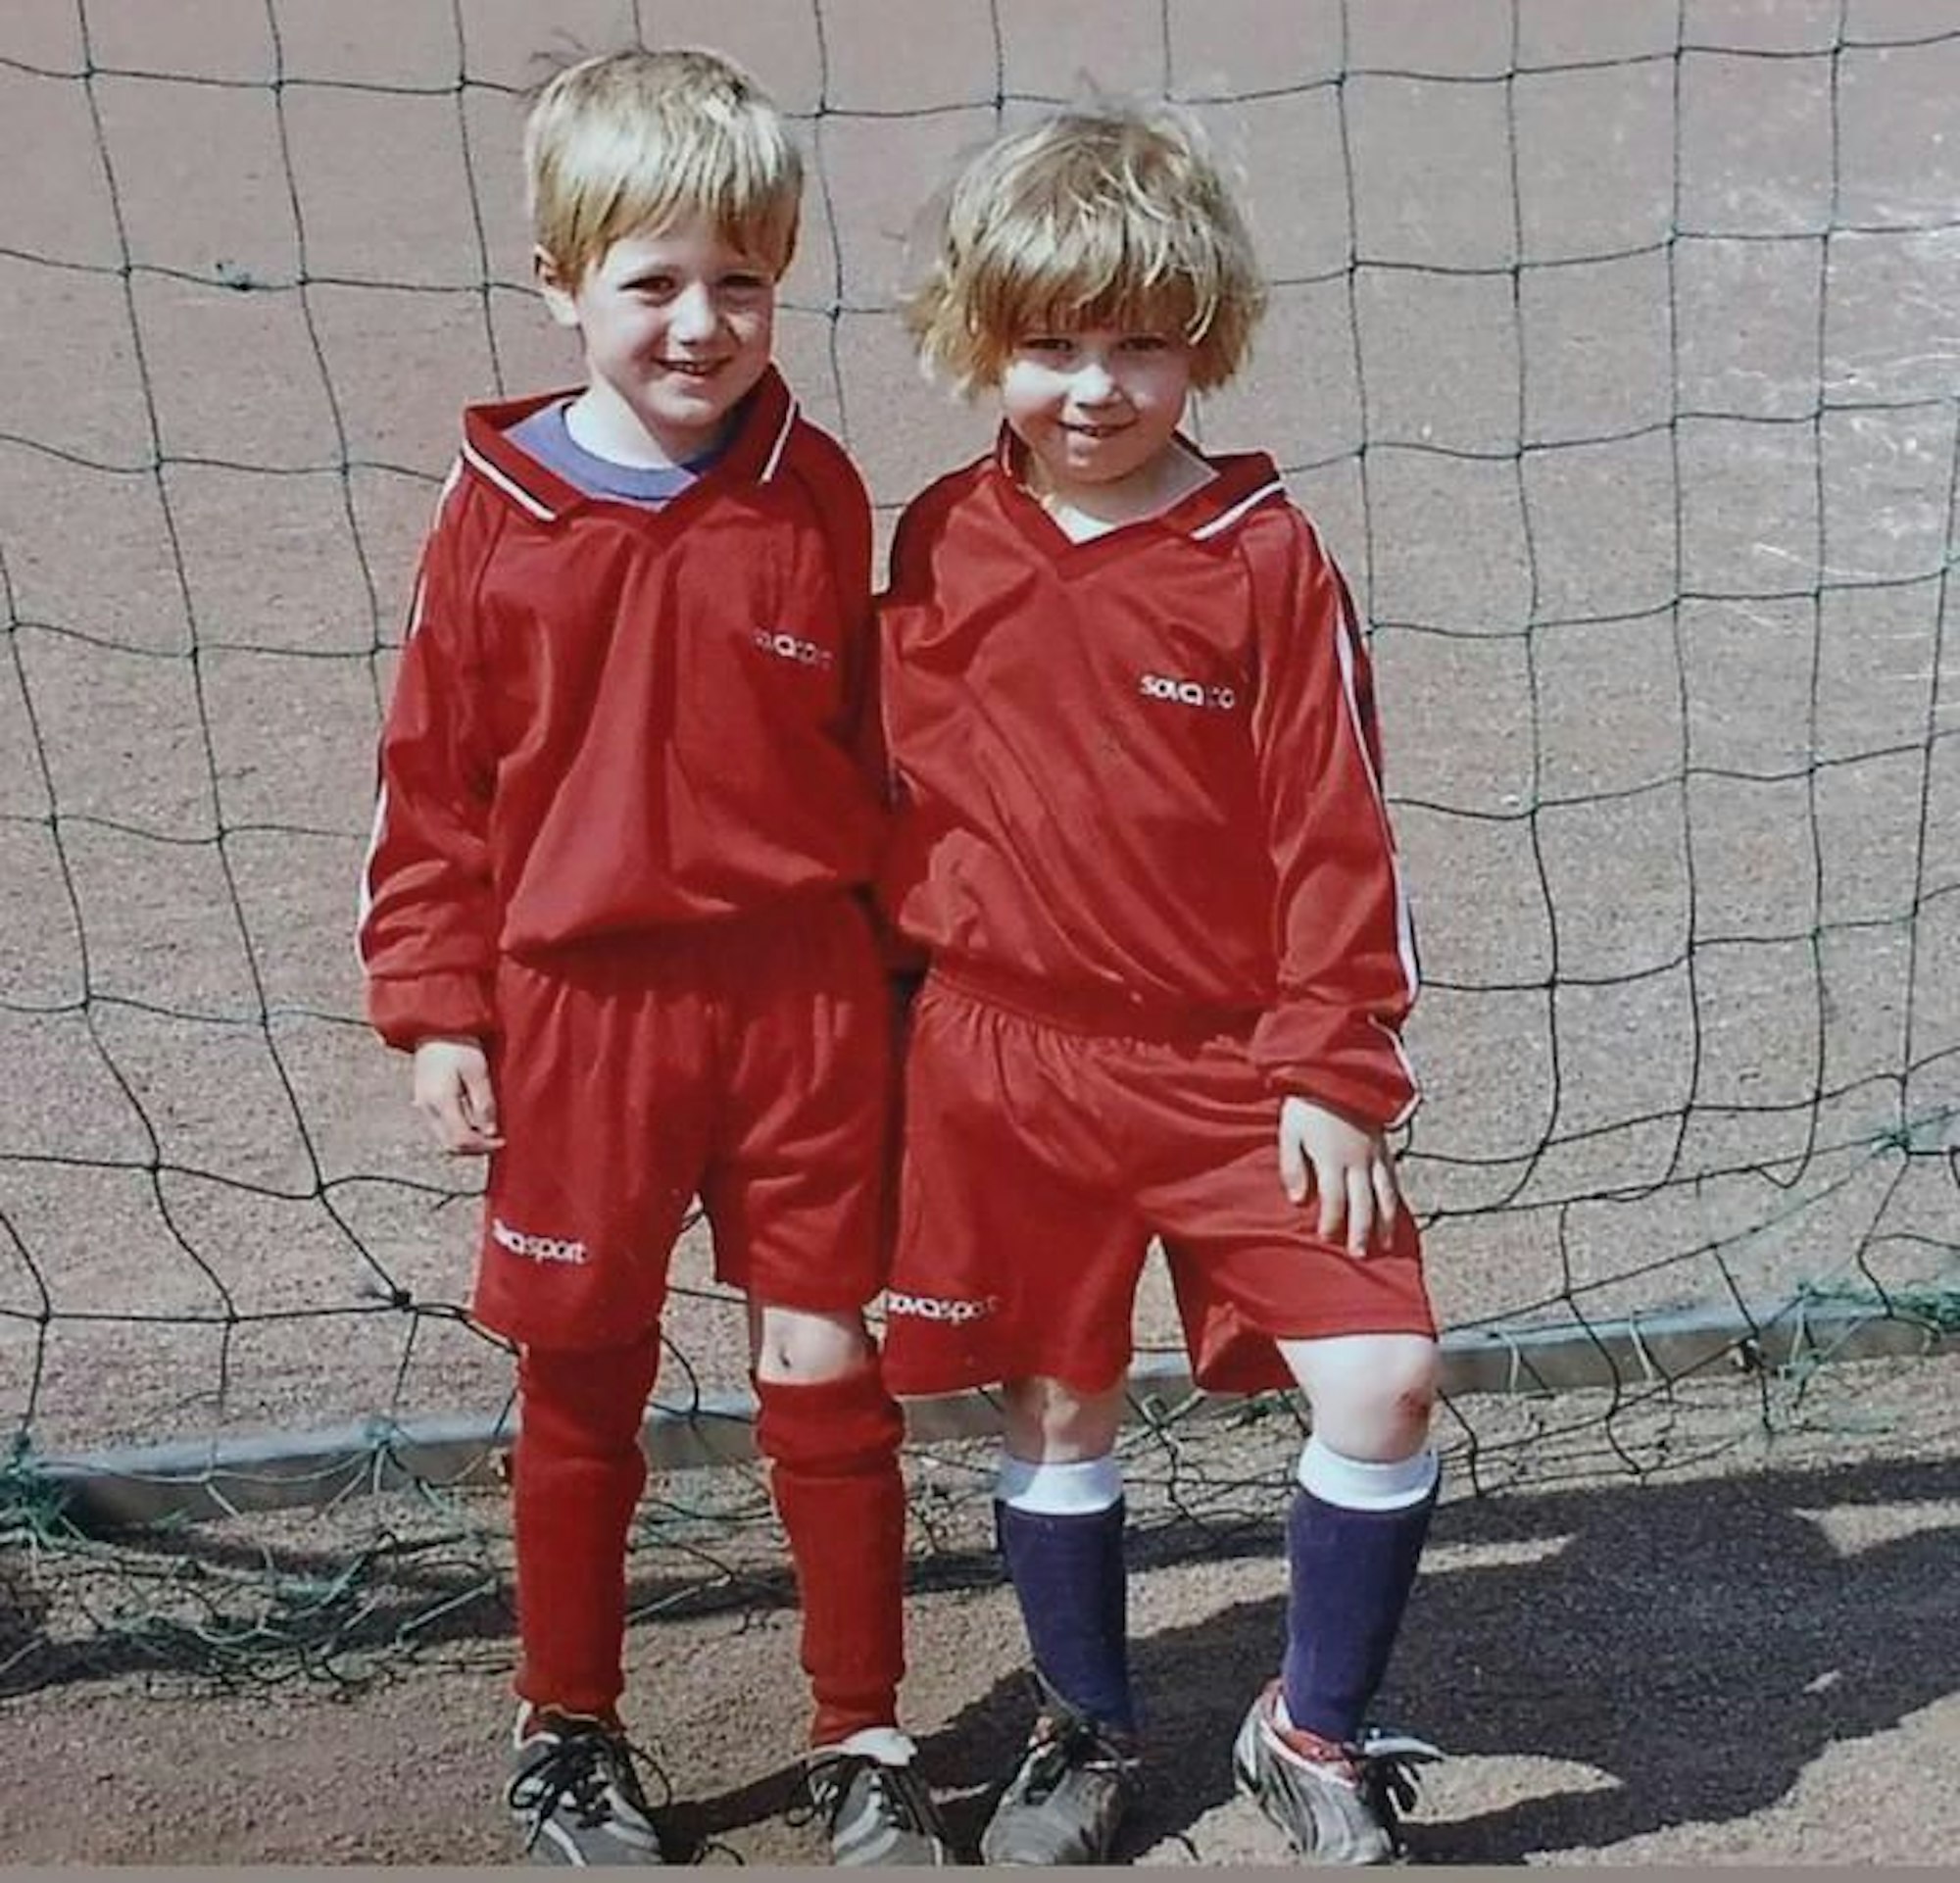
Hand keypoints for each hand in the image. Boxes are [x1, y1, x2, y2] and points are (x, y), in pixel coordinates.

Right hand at [411, 1036, 504, 1154]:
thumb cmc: (458, 1043)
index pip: (461, 1140)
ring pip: (444, 1138)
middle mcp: (427, 1108)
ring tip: (487, 1129)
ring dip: (466, 1140)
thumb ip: (484, 1103)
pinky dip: (458, 1129)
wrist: (435, 1025)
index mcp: (440, 1102)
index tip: (502, 1141)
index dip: (484, 1146)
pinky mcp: (424, 1100)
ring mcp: (422, 1105)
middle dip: (475, 1148)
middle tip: (496, 1139)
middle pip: (450, 1145)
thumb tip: (489, 1131)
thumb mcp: (477, 1071)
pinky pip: (440, 1126)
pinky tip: (473, 1120)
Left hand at [1278, 1096, 1399, 1256]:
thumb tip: (1299, 1200)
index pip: (1335, 1200)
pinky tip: (1396, 1212)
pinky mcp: (1384, 1146)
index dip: (1331, 1222)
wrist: (1336, 1072)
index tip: (1326, 1238)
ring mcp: (1375, 1154)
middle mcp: (1358, 1160)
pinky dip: (1396, 1199)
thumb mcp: (1289, 1132)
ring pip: (1385, 1194)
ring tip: (1386, 1242)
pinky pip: (1393, 1178)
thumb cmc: (1307, 1104)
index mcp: (1332, 1158)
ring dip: (1386, 1221)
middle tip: (1359, 1254)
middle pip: (1363, 1203)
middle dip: (1361, 1231)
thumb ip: (1292, 1166)